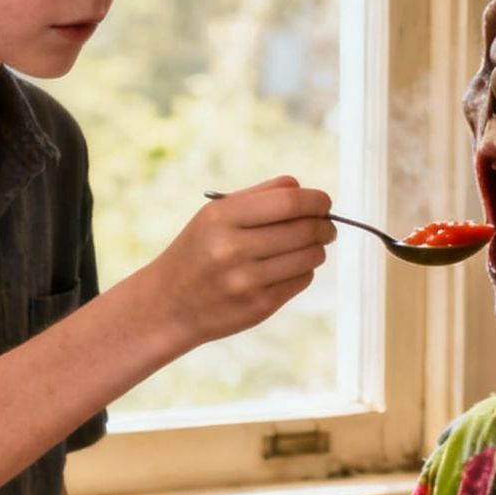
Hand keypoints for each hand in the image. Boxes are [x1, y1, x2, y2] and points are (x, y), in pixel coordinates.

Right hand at [146, 177, 333, 348]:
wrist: (168, 305)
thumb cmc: (198, 252)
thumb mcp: (214, 216)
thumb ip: (258, 196)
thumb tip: (302, 188)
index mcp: (221, 218)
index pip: (288, 202)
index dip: (316, 200)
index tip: (324, 202)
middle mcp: (233, 249)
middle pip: (305, 230)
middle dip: (325, 225)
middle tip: (327, 225)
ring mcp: (247, 281)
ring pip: (310, 257)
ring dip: (317, 249)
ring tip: (309, 245)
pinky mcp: (259, 306)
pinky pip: (302, 280)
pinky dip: (304, 271)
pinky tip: (289, 267)